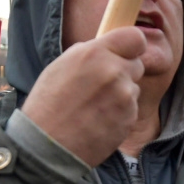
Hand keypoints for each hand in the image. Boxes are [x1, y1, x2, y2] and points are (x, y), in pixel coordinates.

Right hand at [21, 27, 146, 167]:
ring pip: (134, 88)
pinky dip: (120, 114)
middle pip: (137, 64)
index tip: (126, 53)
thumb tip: (106, 47)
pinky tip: (99, 121)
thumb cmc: (48, 105)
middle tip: (101, 87)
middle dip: (124, 73)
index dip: (131, 46)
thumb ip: (89, 53)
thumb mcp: (61, 66)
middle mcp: (114, 71)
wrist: (47, 145)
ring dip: (122, 95)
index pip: (135, 37)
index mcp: (95, 53)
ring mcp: (125, 96)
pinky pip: (131, 110)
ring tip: (95, 107)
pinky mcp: (129, 118)